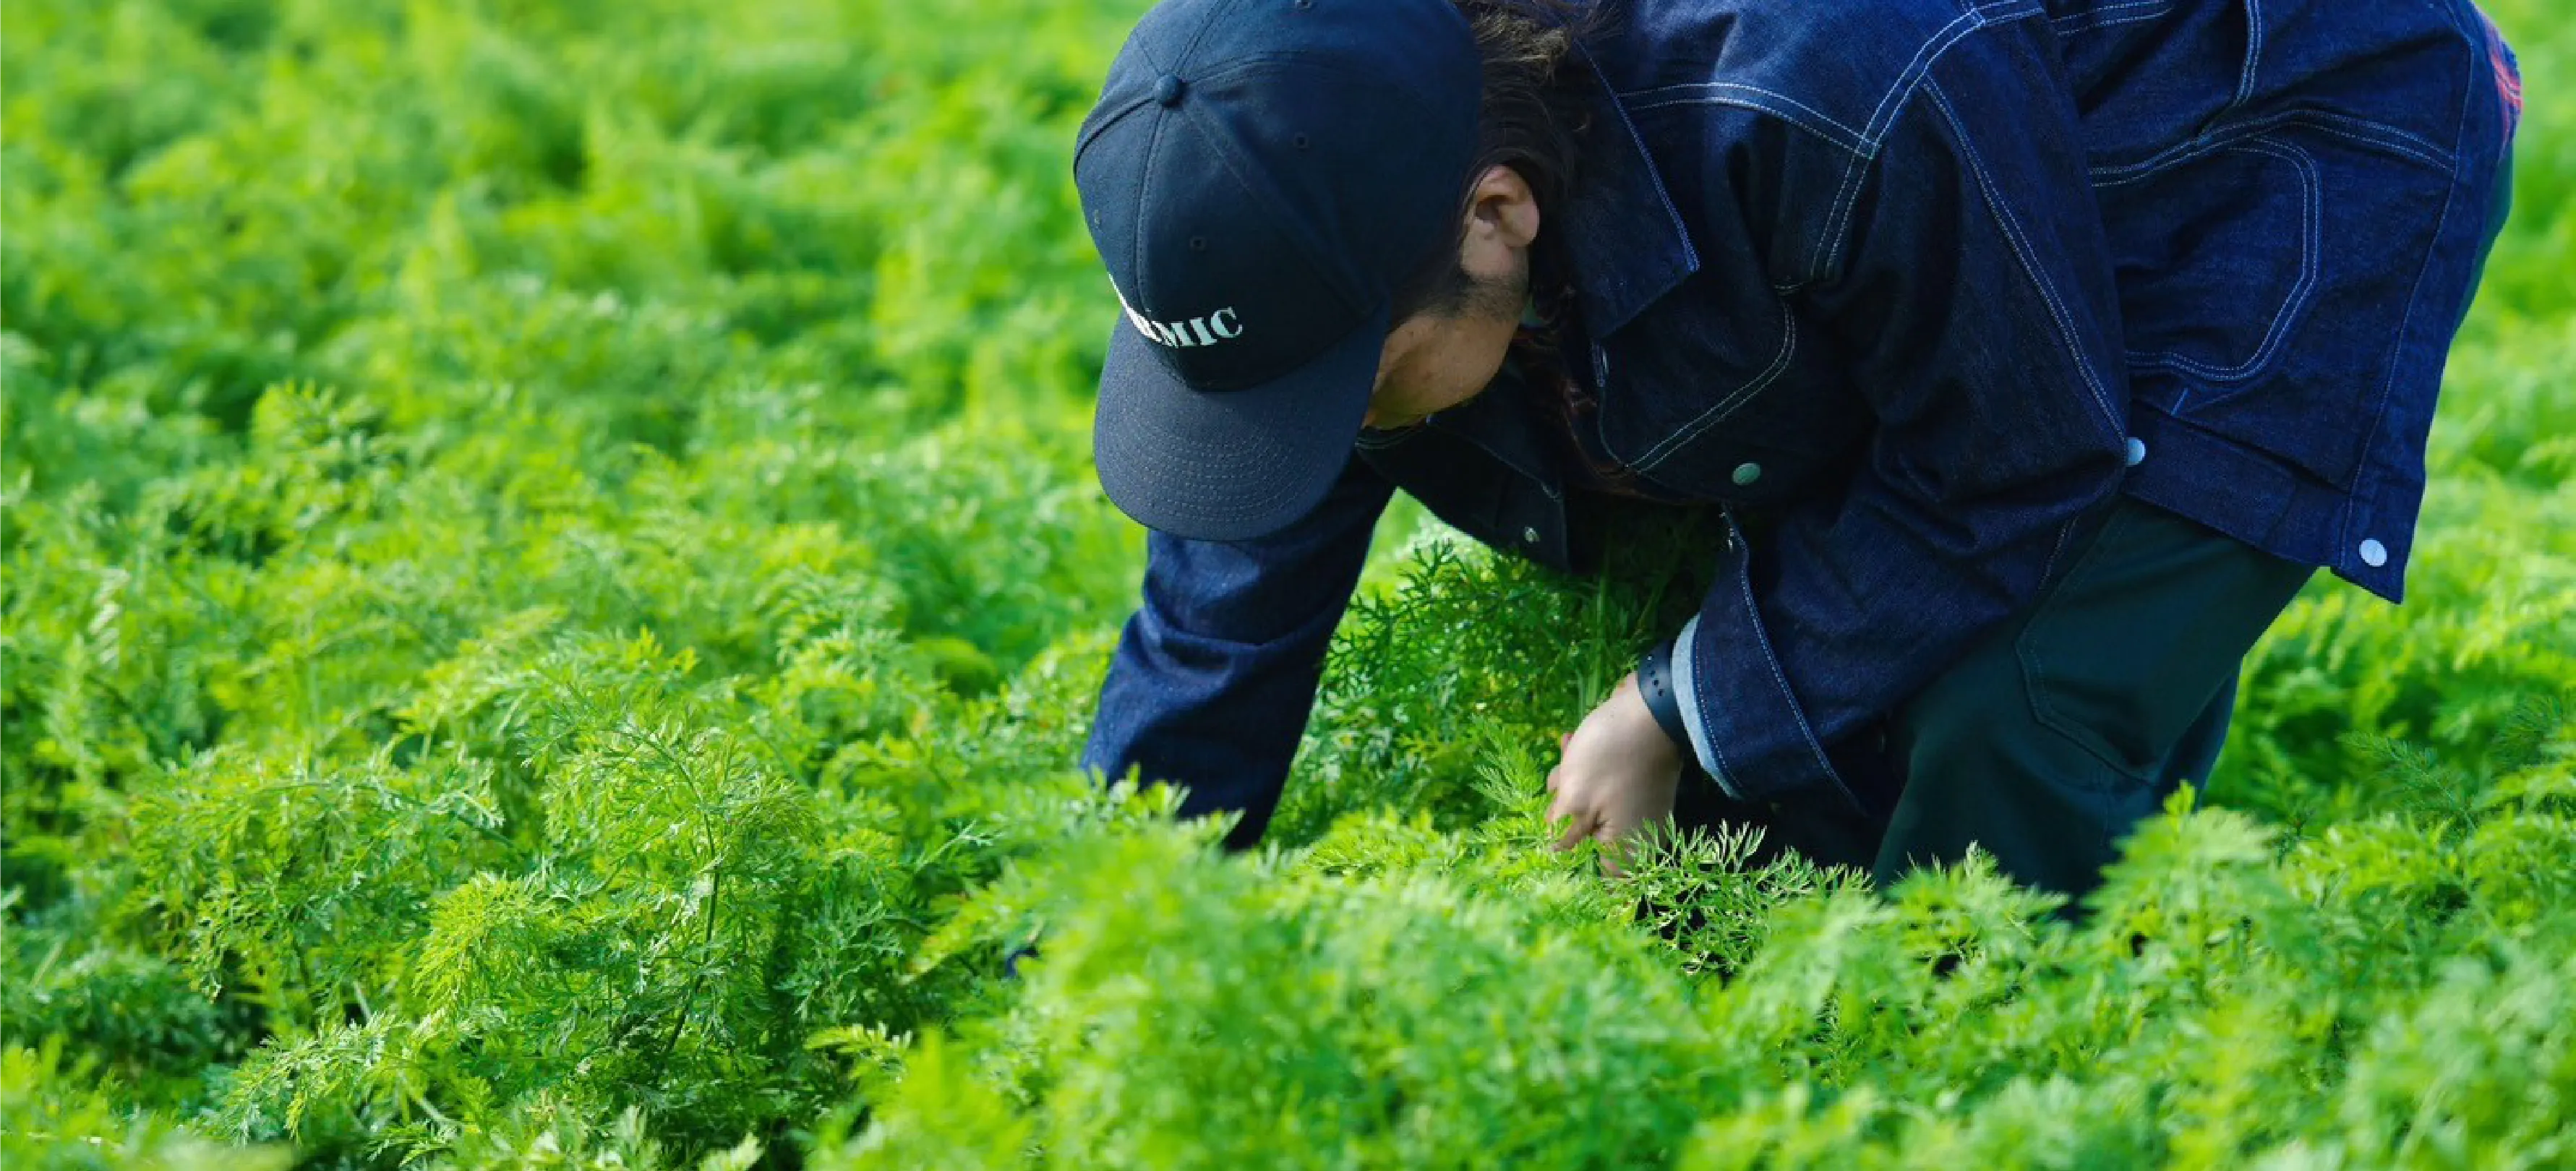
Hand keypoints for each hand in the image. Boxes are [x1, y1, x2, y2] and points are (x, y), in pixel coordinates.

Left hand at [1544, 672, 1684, 877]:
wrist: (1652, 707)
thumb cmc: (1610, 760)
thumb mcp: (1574, 800)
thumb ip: (1562, 832)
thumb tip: (1554, 852)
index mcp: (1628, 848)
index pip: (1607, 881)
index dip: (1581, 873)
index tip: (1556, 857)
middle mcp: (1639, 833)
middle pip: (1588, 837)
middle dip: (1566, 812)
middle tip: (1562, 784)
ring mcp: (1639, 804)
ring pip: (1590, 805)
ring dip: (1571, 782)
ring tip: (1570, 754)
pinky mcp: (1636, 780)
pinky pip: (1602, 784)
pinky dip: (1585, 768)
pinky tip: (1572, 741)